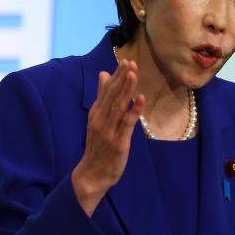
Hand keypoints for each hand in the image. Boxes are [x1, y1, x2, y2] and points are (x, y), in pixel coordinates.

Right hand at [71, 58, 144, 216]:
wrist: (92, 173)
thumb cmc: (97, 145)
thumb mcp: (97, 118)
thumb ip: (102, 96)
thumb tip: (103, 74)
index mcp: (96, 112)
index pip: (107, 90)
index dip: (117, 76)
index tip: (126, 61)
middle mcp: (101, 119)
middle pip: (112, 95)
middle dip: (122, 78)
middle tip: (131, 63)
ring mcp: (109, 130)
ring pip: (119, 106)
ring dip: (127, 90)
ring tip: (134, 74)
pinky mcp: (119, 142)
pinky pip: (127, 124)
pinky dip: (134, 111)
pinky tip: (141, 99)